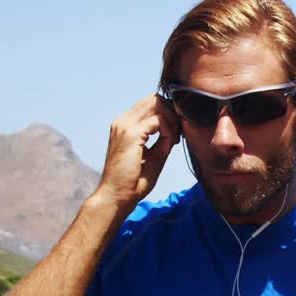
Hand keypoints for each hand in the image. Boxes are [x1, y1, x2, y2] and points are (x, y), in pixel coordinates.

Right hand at [93, 94, 178, 212]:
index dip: (168, 113)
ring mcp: (124, 126)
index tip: (176, 134)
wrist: (117, 196)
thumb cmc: (133, 181)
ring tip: (175, 139)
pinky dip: (170, 130)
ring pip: (157, 104)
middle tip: (178, 134)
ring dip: (172, 120)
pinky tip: (170, 145)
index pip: (150, 103)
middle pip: (154, 98)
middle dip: (172, 113)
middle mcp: (122, 121)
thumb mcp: (154, 155)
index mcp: (124, 125)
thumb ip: (163, 140)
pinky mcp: (131, 134)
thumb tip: (176, 129)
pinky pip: (159, 121)